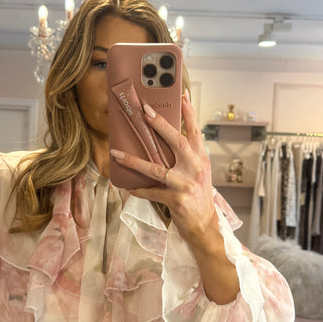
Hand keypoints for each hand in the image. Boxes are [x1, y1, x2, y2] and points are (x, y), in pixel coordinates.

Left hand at [110, 90, 216, 247]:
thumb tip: (166, 139)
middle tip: (145, 111)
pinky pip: (152, 192)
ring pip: (157, 169)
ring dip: (134, 161)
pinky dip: (139, 190)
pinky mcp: (176, 201)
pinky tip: (128, 188)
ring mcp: (186, 185)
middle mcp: (195, 169)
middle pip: (177, 142)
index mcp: (200, 159)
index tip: (182, 94)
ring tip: (117, 153)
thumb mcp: (198, 173)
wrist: (205, 226)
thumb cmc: (197, 197)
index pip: (195, 131)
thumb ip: (186, 157)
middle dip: (161, 125)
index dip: (188, 113)